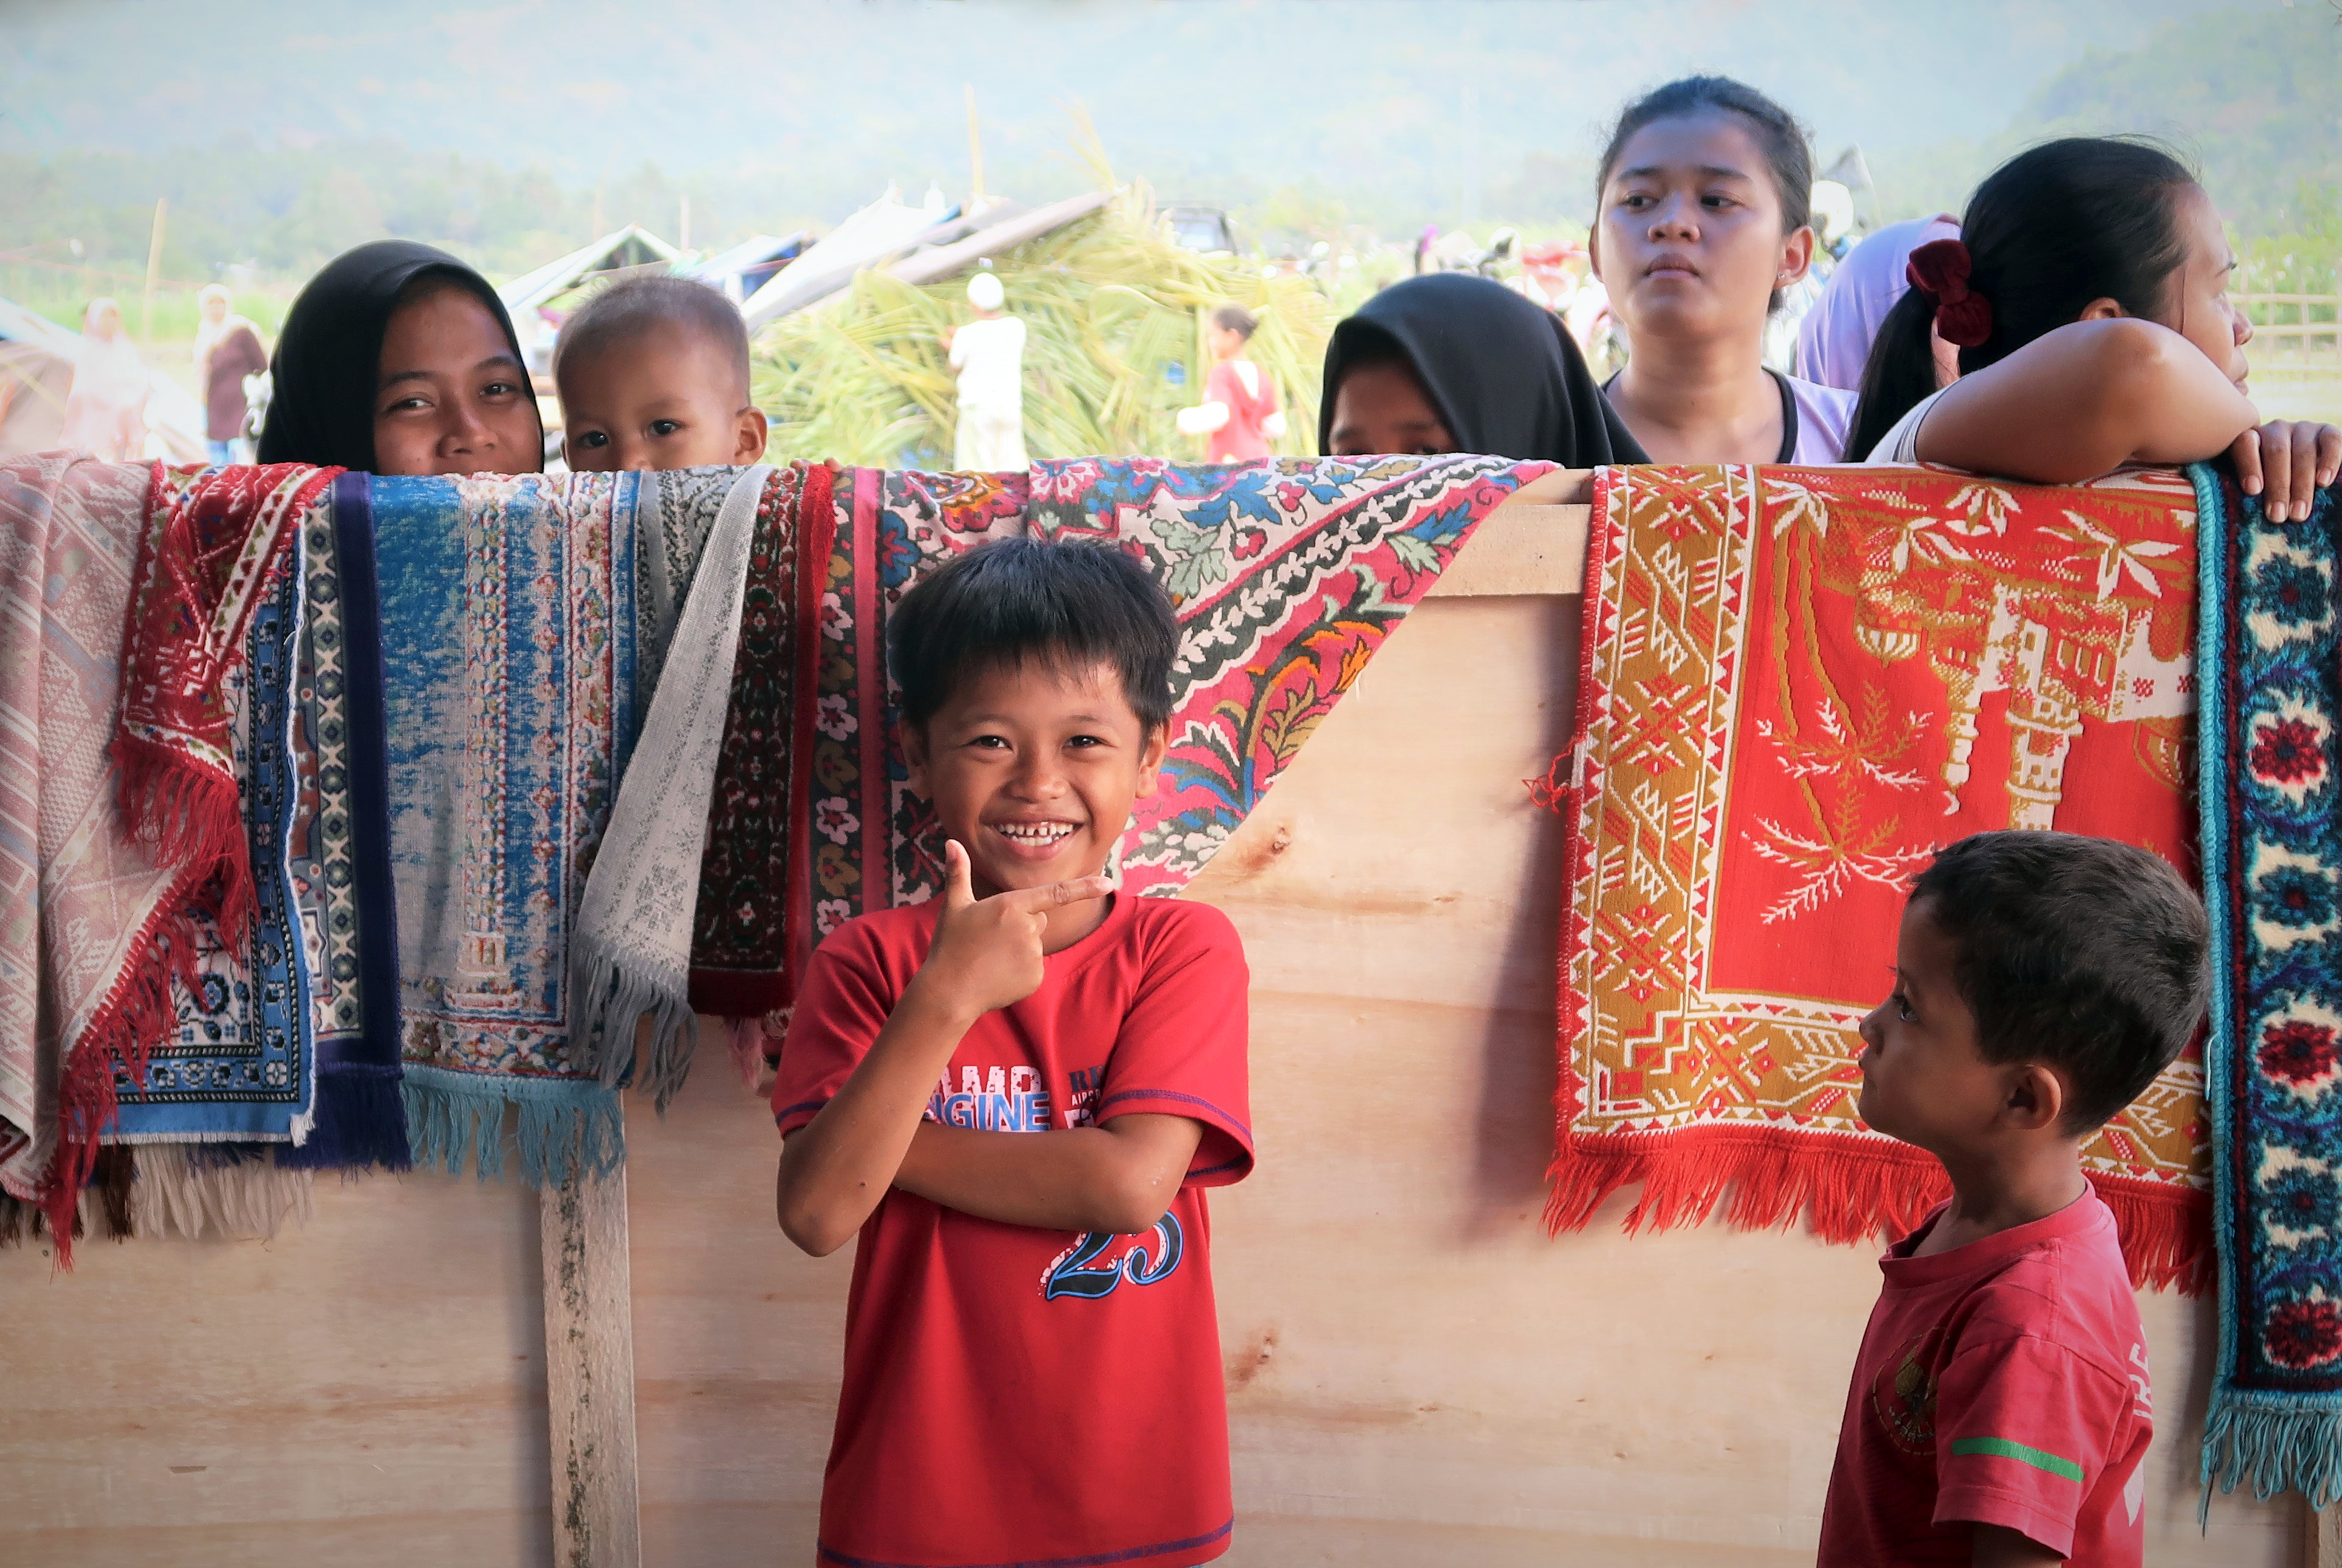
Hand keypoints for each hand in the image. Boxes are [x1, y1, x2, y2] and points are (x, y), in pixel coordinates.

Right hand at [914, 840, 1110, 1018]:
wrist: (949, 992)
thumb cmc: (949, 946)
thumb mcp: (954, 906)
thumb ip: (958, 872)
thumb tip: (952, 842)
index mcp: (1012, 906)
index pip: (1056, 893)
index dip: (1085, 887)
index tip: (1109, 882)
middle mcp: (1028, 929)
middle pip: (1040, 919)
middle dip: (1023, 924)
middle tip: (991, 937)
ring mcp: (1034, 955)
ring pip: (1036, 943)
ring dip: (1020, 947)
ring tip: (990, 957)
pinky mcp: (1036, 977)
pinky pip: (1035, 966)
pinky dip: (1020, 970)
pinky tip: (998, 974)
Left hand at [2233, 419, 2340, 522]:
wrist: (2302, 468)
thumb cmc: (2271, 483)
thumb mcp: (2256, 483)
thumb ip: (2250, 489)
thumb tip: (2243, 516)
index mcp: (2252, 439)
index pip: (2244, 444)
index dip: (2248, 465)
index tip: (2253, 491)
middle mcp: (2276, 430)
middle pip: (2276, 453)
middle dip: (2278, 487)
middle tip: (2277, 516)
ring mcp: (2303, 428)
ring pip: (2303, 452)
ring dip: (2301, 485)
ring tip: (2298, 512)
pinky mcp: (2327, 431)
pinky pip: (2331, 441)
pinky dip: (2329, 461)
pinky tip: (2323, 482)